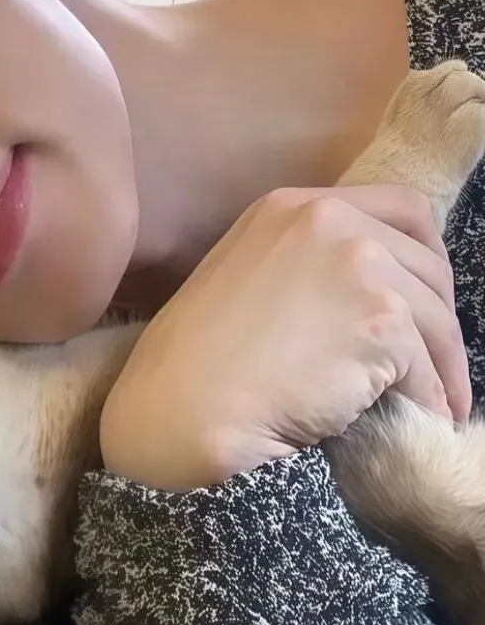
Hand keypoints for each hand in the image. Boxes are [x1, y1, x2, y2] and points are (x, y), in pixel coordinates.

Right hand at [101, 185, 467, 489]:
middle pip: (427, 263)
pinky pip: (427, 368)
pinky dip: (429, 398)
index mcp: (291, 205)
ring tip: (433, 401)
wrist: (183, 402)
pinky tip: (420, 418)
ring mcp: (356, 266)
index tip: (424, 295)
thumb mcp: (246, 273)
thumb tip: (371, 289)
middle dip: (437, 318)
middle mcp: (327, 220)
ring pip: (435, 319)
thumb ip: (306, 262)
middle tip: (432, 360)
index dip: (426, 253)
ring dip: (441, 366)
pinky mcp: (379, 320)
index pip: (400, 207)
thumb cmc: (200, 356)